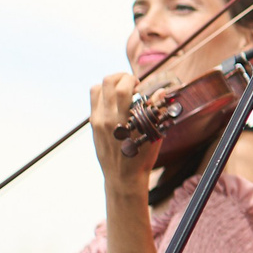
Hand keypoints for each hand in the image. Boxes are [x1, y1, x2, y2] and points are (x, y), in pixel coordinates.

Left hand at [90, 72, 153, 192]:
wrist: (123, 176)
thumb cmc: (141, 157)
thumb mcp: (153, 134)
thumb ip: (155, 111)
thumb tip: (160, 92)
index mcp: (123, 120)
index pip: (122, 88)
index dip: (132, 79)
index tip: (140, 84)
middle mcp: (106, 118)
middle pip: (107, 82)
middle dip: (121, 76)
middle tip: (131, 83)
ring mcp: (97, 121)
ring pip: (96, 89)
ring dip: (110, 84)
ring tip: (121, 90)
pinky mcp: (92, 125)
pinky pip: (94, 101)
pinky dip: (104, 95)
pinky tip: (115, 102)